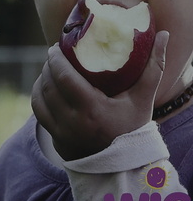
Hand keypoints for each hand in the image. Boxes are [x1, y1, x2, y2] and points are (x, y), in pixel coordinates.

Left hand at [31, 31, 166, 160]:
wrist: (123, 166)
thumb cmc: (133, 128)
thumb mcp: (143, 99)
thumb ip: (153, 67)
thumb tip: (162, 35)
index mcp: (92, 109)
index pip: (64, 77)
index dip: (56, 59)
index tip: (57, 46)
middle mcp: (72, 121)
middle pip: (49, 84)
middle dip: (48, 65)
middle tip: (54, 54)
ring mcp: (61, 131)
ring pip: (40, 97)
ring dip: (41, 78)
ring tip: (49, 67)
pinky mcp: (54, 137)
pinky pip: (38, 111)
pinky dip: (38, 95)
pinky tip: (44, 86)